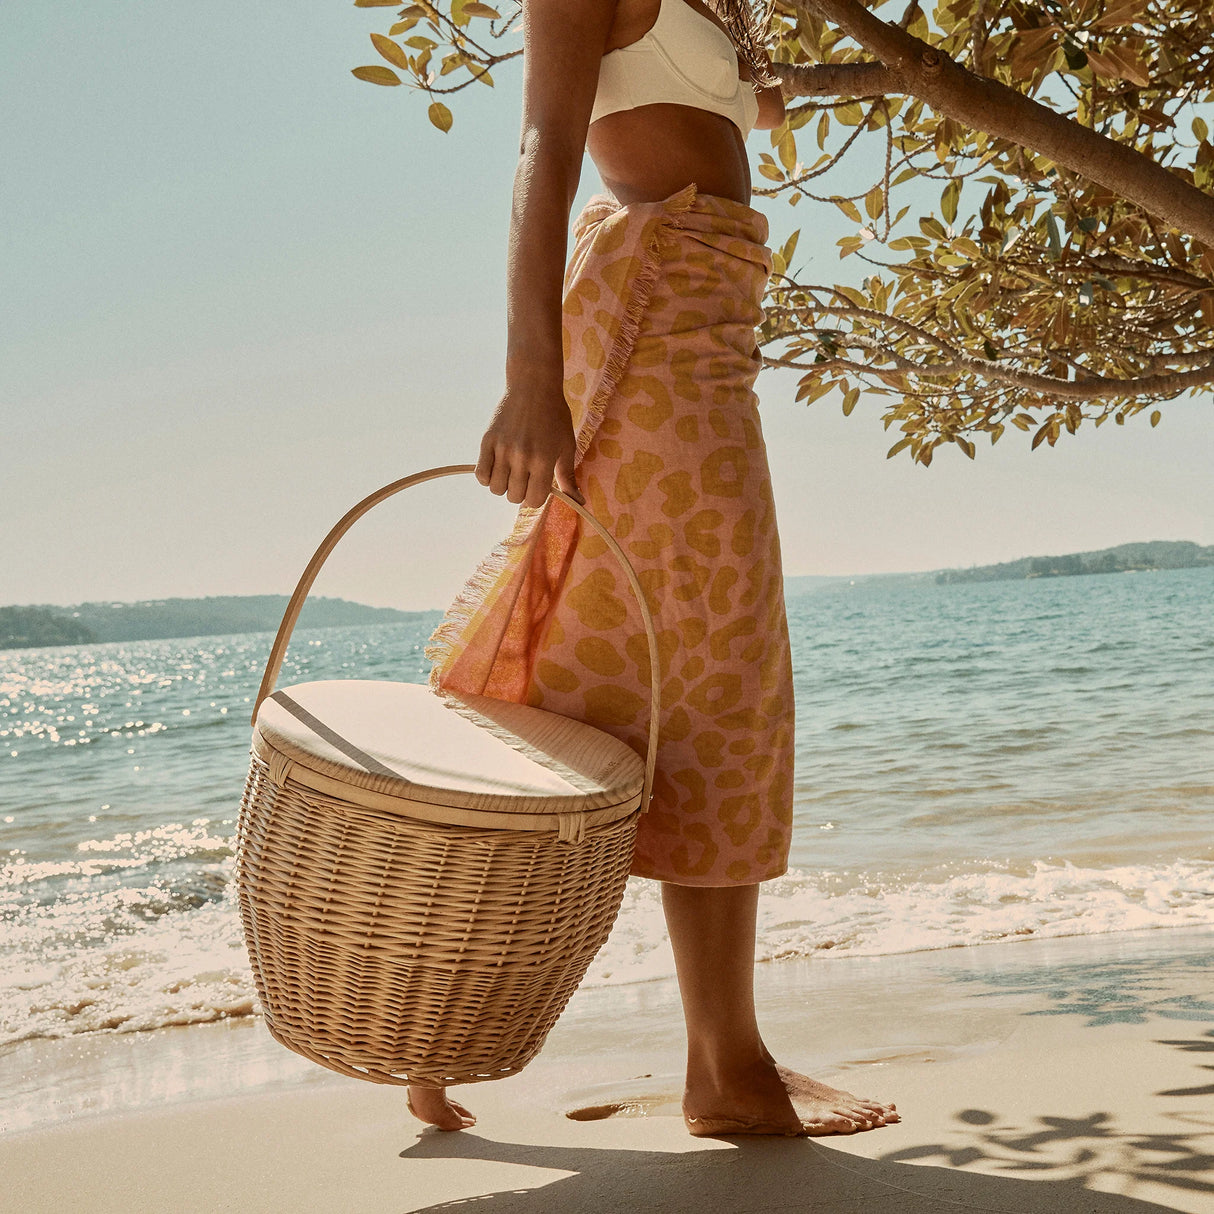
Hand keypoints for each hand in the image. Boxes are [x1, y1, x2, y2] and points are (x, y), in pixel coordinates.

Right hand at [476, 379, 584, 508]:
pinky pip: (481, 474)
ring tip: (510, 471)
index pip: (534, 500)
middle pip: (514, 497)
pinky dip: (487, 477)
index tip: (537, 486)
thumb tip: (578, 503)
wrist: (534, 387)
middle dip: (520, 492)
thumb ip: (568, 477)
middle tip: (525, 476)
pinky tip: (497, 467)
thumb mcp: (567, 446)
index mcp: (544, 460)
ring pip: (496, 488)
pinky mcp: (487, 441)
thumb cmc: (554, 417)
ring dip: (503, 485)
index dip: (535, 498)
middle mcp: (522, 457)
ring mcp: (502, 449)